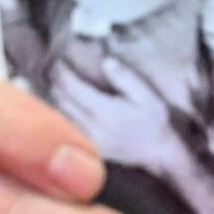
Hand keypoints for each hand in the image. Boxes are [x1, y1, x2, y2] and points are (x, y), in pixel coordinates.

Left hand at [60, 48, 205, 182]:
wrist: (157, 152)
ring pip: (60, 114)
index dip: (62, 73)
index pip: (72, 88)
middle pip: (61, 100)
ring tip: (58, 83)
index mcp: (104, 111)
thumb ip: (126, 78)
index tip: (59, 61)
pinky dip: (62, 112)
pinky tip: (66, 103)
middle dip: (56, 83)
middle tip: (56, 69)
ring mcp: (87, 139)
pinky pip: (67, 126)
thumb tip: (106, 61)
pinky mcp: (87, 147)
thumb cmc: (154, 122)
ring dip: (56, 97)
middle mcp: (90, 127)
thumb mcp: (148, 96)